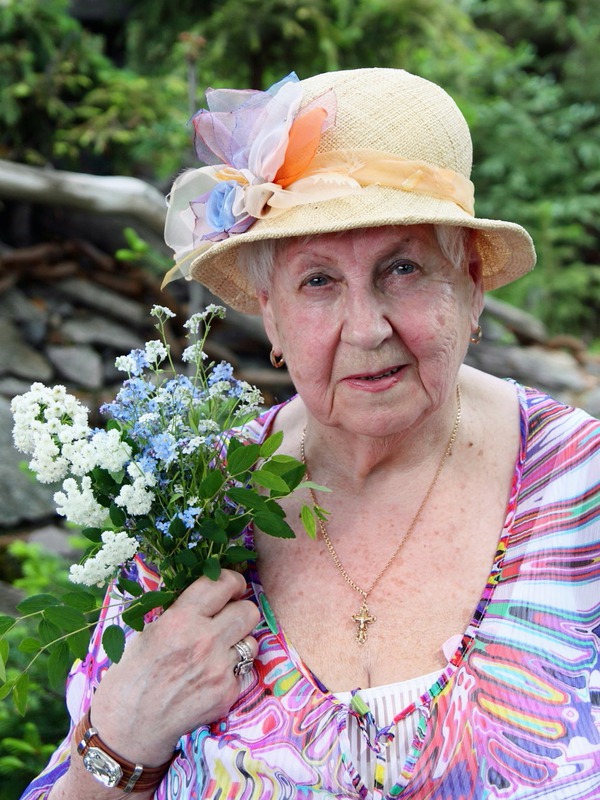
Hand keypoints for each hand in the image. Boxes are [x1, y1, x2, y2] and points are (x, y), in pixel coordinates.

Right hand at [87, 569, 259, 766]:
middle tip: (229, 619)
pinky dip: (231, 672)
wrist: (130, 724)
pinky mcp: (227, 693)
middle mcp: (204, 640)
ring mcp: (219, 669)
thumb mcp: (153, 630)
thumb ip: (185, 611)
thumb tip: (214, 594)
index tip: (232, 587)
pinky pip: (243, 671)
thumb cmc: (136, 673)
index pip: (222, 584)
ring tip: (216, 653)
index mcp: (181, 619)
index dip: (232, 581)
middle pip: (248, 611)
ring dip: (238, 644)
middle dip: (240, 612)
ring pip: (251, 641)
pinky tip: (209, 680)